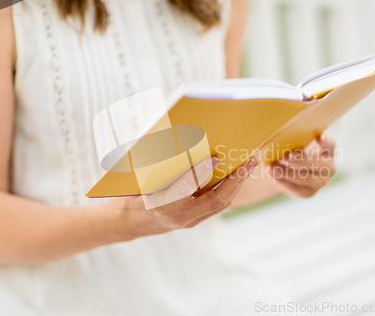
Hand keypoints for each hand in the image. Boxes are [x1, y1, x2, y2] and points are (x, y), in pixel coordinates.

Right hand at [107, 156, 258, 240]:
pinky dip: (225, 190)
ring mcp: (188, 221)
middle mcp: (181, 217)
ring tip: (247, 165)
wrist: (124, 224)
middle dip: (236, 180)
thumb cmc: (130, 198)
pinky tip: (232, 176)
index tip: (217, 156)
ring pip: (219, 204)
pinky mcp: (192, 220)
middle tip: (250, 161)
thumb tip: (191, 151)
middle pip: (217, 200)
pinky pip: (214, 205)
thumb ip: (167, 169)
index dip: (203, 170)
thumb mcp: (143, 181)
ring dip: (235, 185)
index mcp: (165, 205)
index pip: (189, 186)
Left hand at [270, 134, 335, 197]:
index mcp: (327, 149)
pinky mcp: (309, 192)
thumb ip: (294, 140)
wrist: (285, 168)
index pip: (330, 144)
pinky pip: (297, 189)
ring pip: (308, 179)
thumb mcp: (296, 142)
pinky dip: (283, 181)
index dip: (326, 141)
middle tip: (287, 155)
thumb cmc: (293, 149)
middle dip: (302, 160)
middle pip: (319, 164)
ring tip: (272, 167)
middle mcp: (328, 166)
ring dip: (288, 173)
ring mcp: (321, 181)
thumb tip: (280, 138)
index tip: (319, 137)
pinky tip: (272, 174)